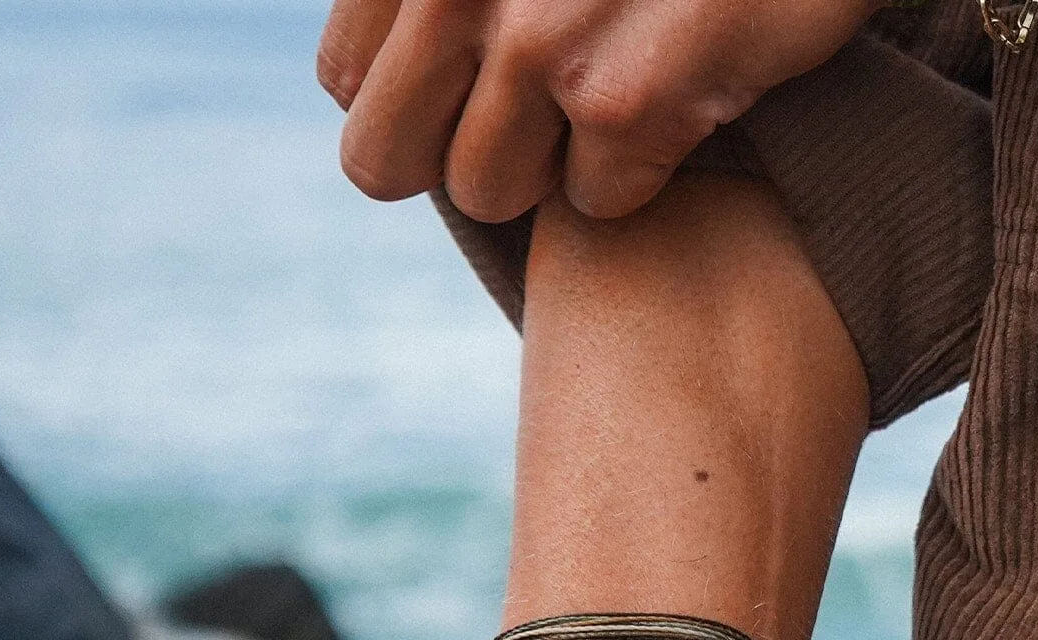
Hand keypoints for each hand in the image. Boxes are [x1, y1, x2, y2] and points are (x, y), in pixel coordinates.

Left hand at [318, 0, 881, 222]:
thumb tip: (366, 87)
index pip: (345, 82)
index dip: (413, 105)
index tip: (475, 88)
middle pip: (385, 164)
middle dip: (458, 156)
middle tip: (535, 122)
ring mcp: (540, 38)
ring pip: (488, 194)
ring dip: (554, 167)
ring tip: (623, 85)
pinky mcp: (630, 97)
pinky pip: (596, 205)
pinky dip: (646, 172)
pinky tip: (691, 89)